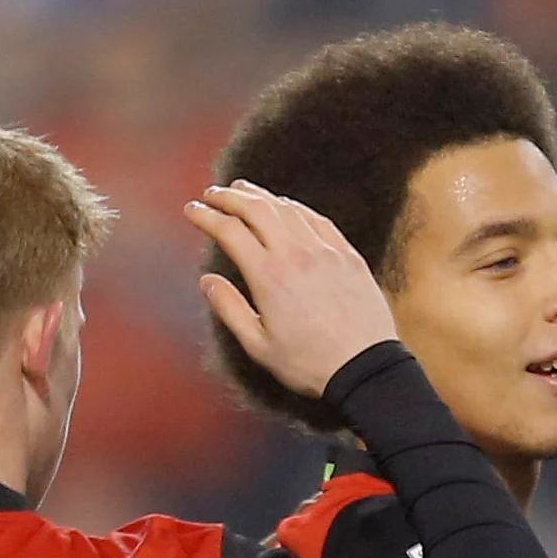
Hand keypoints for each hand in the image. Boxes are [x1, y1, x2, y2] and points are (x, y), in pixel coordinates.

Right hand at [187, 182, 397, 396]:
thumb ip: (230, 309)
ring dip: (261, 195)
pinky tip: (286, 206)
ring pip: (287, 208)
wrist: (364, 366)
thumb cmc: (310, 363)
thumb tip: (207, 282)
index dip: (207, 215)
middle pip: (256, 208)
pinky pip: (317, 219)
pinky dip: (295, 207)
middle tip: (212, 193)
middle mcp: (296, 254)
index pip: (230, 231)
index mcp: (268, 276)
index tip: (193, 210)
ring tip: (243, 190)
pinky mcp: (347, 254)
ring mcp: (324, 250)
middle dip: (229, 196)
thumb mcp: (259, 345)